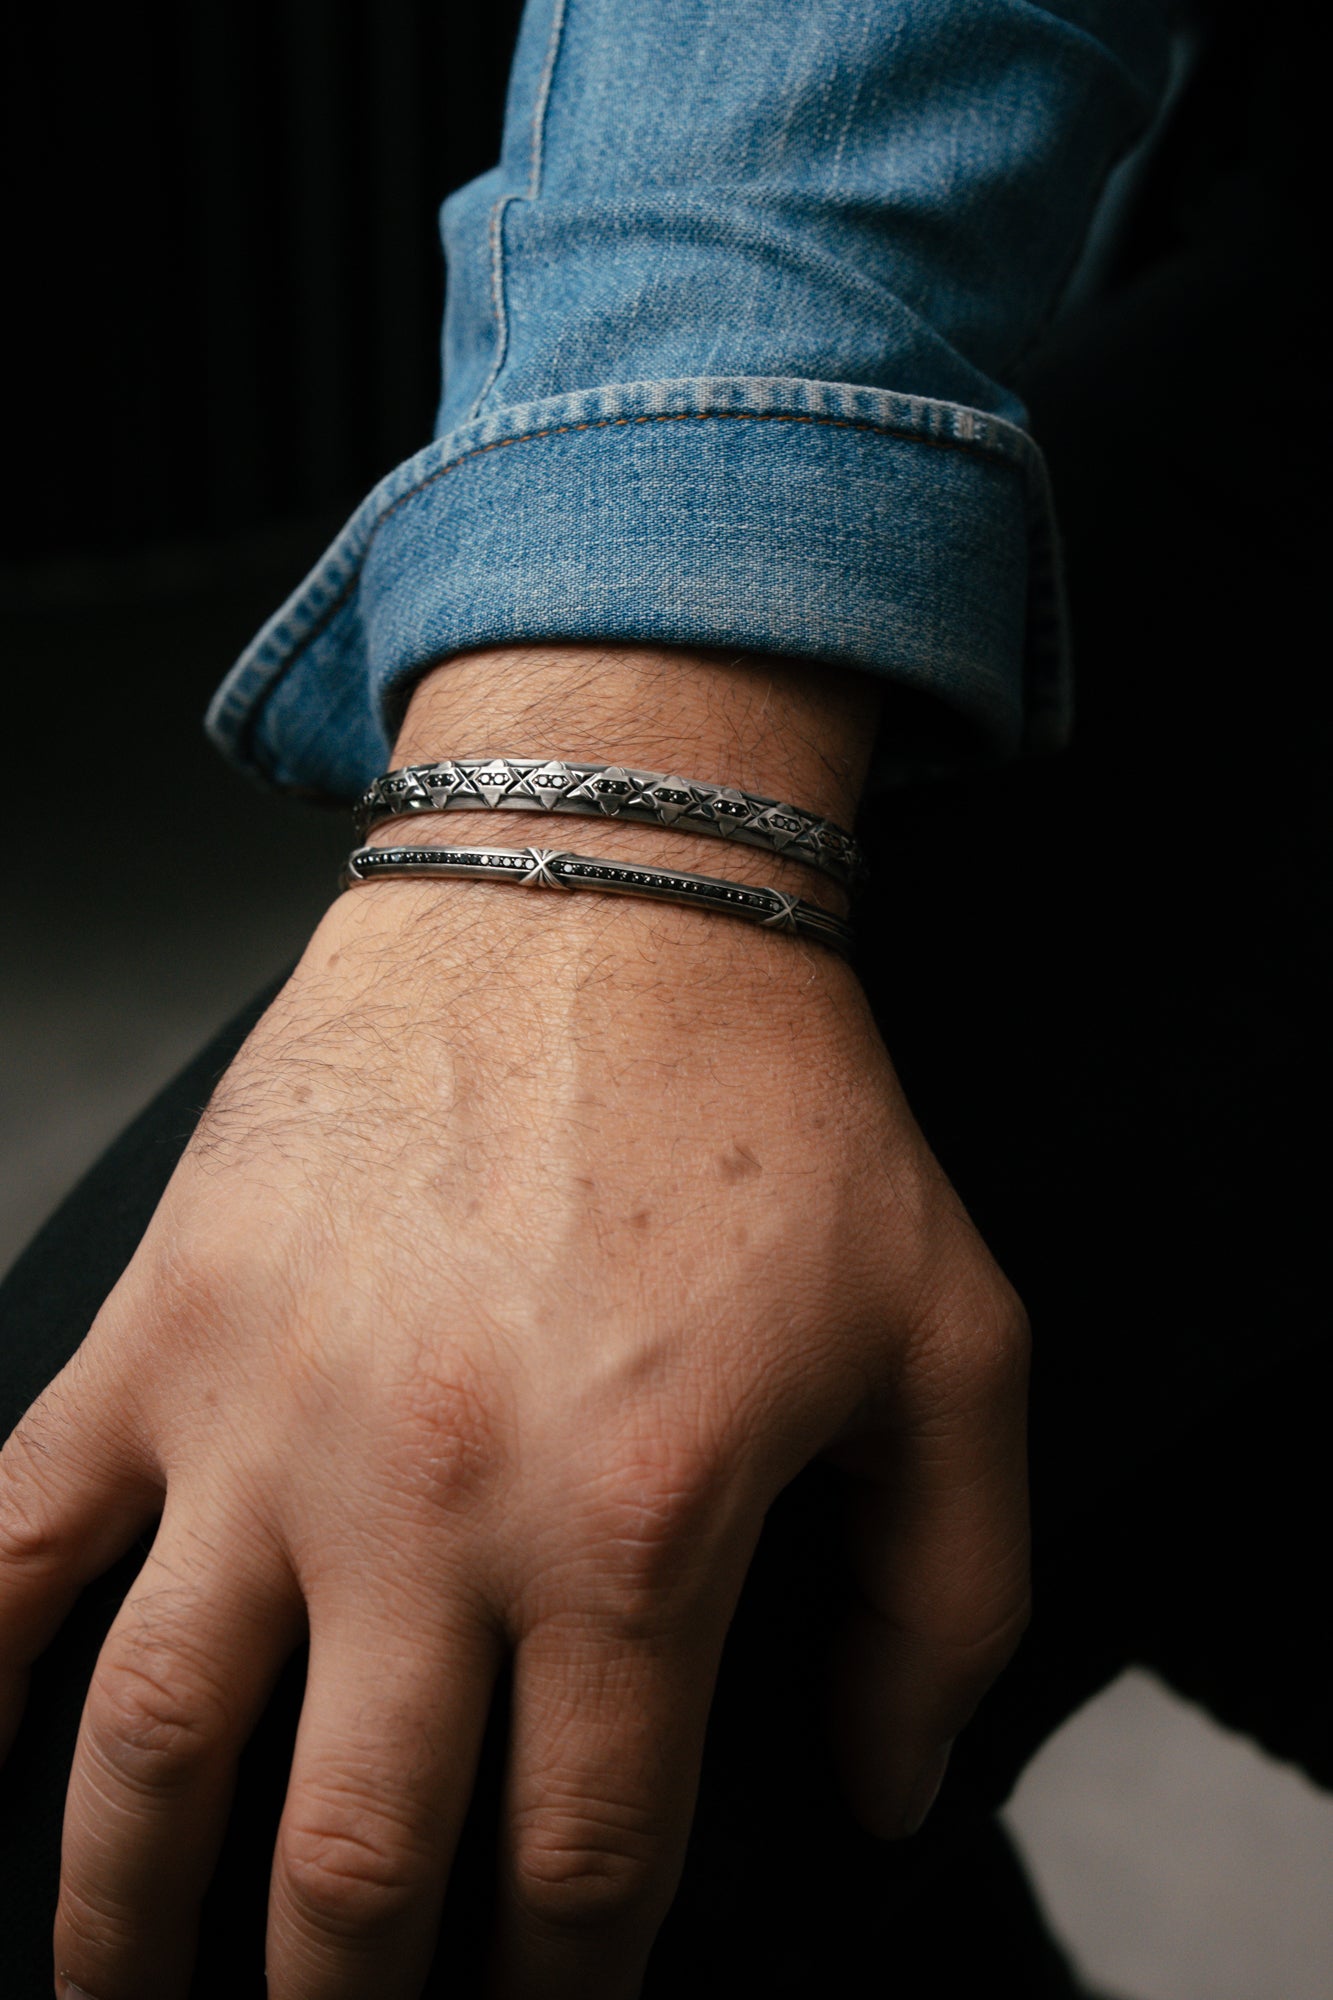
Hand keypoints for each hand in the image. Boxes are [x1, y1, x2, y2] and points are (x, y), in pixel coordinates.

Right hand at [0, 646, 1029, 1999]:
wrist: (596, 898)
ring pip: (153, 1754)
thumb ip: (953, 1598)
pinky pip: (15, 1540)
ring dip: (125, 1929)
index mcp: (629, 1527)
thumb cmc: (771, 1109)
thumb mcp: (952, 1346)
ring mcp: (262, 1420)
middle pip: (352, 1869)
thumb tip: (879, 1788)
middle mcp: (425, 1504)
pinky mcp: (162, 1329)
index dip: (560, 1996)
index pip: (578, 1869)